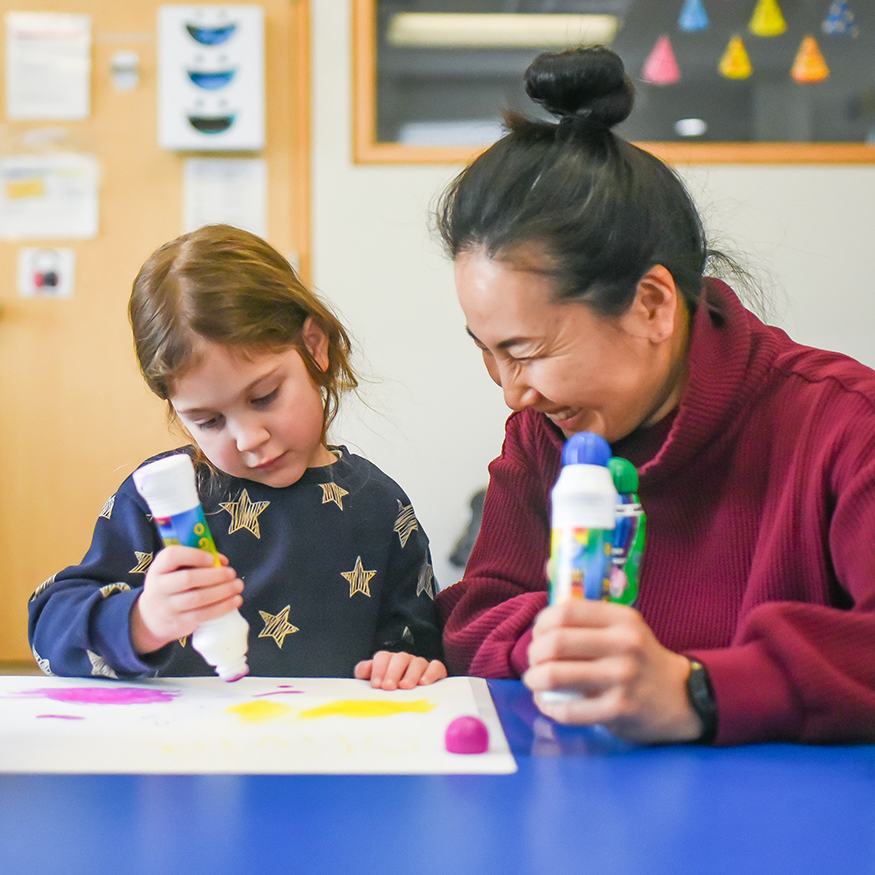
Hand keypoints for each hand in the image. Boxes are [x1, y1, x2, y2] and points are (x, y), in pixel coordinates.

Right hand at [131, 546, 243, 654]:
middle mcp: (159, 586)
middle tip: (232, 573)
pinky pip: (203, 615)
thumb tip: (222, 561)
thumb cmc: (172, 585)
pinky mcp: (179, 622)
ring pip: (198, 598)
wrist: (152, 617)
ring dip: (222, 591)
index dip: (195, 555)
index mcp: (159, 567)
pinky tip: (235, 601)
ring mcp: (168, 607)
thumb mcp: (175, 570)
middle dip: (215, 575)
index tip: (212, 559)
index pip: (172, 556)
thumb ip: (196, 561)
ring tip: (237, 586)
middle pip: (188, 579)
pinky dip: (222, 607)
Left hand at [355, 651, 446, 689]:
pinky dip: (430, 673)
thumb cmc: (391, 691)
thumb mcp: (375, 682)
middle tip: (388, 687)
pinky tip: (424, 683)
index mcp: (389, 661)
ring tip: (405, 687)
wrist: (414, 702)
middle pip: (400, 658)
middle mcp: (405, 660)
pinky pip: (436, 666)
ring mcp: (420, 664)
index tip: (376, 685)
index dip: (378, 669)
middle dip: (393, 672)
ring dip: (410, 674)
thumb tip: (366, 667)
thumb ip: (364, 672)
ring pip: (417, 662)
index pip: (383, 657)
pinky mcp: (436, 671)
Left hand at [523, 600, 702, 743]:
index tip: (539, 632)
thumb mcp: (621, 623)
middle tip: (533, 660)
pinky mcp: (619, 710)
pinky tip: (548, 702)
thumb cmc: (639, 655)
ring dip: (535, 680)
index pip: (566, 611)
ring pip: (556, 676)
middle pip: (556, 643)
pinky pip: (569, 710)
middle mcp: (624, 644)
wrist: (681, 696)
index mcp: (621, 618)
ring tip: (534, 681)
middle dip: (534, 653)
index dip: (541, 622)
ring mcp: (622, 678)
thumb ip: (585, 601)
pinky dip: (550, 707)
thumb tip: (549, 563)